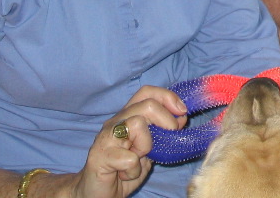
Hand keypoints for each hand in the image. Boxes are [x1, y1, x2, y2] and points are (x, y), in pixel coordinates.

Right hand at [69, 86, 187, 197]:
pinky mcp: (99, 156)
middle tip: (167, 138)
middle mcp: (115, 122)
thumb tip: (181, 117)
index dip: (167, 97)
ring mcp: (105, 138)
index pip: (147, 92)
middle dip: (166, 120)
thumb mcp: (150, 148)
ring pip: (137, 124)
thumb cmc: (125, 169)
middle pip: (147, 104)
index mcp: (128, 116)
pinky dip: (133, 170)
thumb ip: (162, 132)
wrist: (97, 193)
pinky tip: (125, 174)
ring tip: (137, 159)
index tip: (182, 112)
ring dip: (146, 146)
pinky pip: (129, 158)